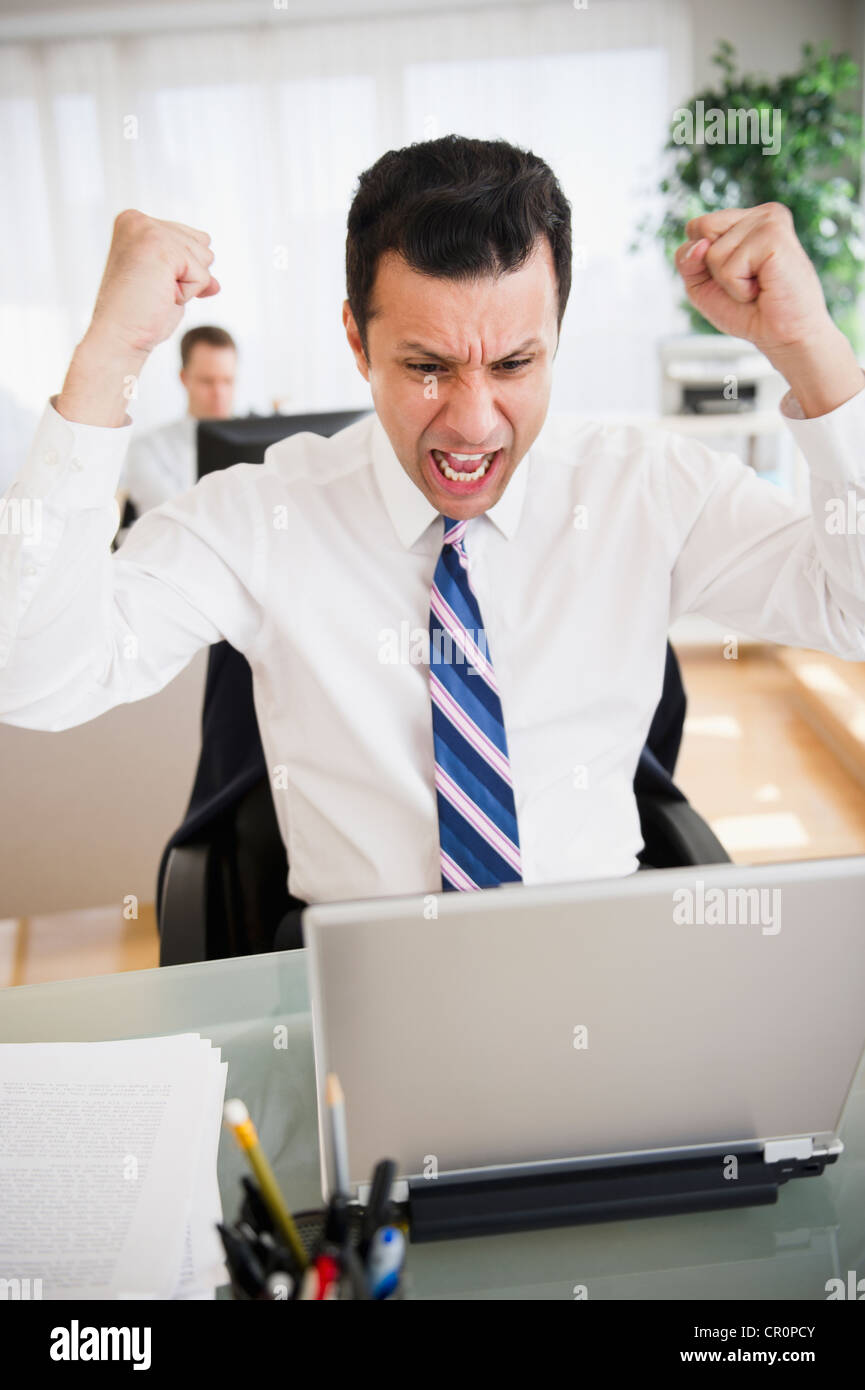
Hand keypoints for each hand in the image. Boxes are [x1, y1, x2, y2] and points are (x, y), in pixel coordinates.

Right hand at [57, 211, 218, 426]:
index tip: (151, 284)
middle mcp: (138, 219)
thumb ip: (192, 273)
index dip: (183, 271)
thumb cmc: (139, 317)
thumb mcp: (170, 286)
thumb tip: (216, 284)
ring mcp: (147, 230)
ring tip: (156, 293)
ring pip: (204, 257)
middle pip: (202, 244)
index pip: (192, 238)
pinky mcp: (160, 247)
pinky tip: (161, 296)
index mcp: (135, 221)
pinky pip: (202, 275)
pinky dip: (188, 294)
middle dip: (187, 276)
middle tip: (154, 290)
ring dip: (188, 285)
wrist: (118, 338)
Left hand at [676, 204, 862, 416]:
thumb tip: (700, 243)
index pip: (696, 227)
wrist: (783, 336)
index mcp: (747, 218)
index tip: (734, 275)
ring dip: (729, 282)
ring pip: (712, 252)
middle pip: (700, 230)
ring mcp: (769, 220)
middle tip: (746, 281)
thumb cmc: (748, 311)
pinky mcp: (774, 235)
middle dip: (713, 268)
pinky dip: (739, 288)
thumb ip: (687, 260)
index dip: (701, 260)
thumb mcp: (702, 285)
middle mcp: (761, 213)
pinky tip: (763, 288)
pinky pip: (729, 268)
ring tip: (757, 287)